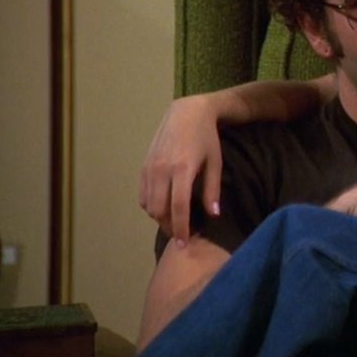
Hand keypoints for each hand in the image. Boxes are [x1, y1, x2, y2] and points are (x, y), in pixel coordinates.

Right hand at [139, 93, 223, 243]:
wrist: (186, 113)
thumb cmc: (206, 138)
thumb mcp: (215, 162)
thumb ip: (212, 190)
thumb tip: (213, 215)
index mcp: (182, 169)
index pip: (178, 208)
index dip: (181, 228)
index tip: (184, 244)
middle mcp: (161, 169)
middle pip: (159, 210)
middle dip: (168, 227)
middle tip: (181, 235)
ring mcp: (149, 167)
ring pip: (148, 205)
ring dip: (159, 218)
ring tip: (173, 222)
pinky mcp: (143, 166)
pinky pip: (142, 194)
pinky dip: (151, 206)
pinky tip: (163, 207)